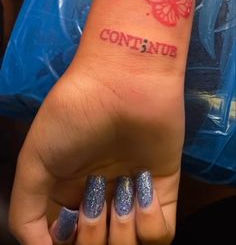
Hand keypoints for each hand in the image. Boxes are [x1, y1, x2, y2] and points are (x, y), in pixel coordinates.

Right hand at [9, 53, 184, 243]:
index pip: (66, 240)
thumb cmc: (74, 114)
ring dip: (120, 233)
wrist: (121, 81)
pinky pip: (161, 233)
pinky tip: (140, 190)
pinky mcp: (164, 188)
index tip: (65, 224)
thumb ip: (26, 212)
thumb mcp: (34, 160)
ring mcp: (131, 193)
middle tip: (92, 198)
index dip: (64, 242)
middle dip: (91, 237)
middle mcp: (99, 197)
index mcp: (67, 193)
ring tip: (118, 194)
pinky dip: (149, 223)